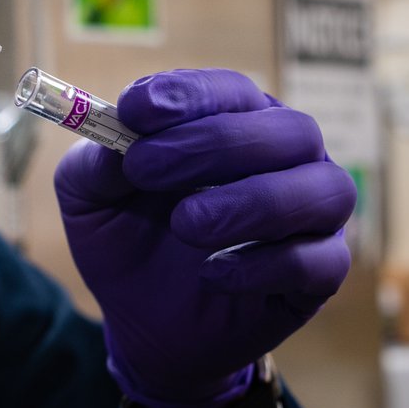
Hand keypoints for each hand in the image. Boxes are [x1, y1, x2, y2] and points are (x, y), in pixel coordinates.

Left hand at [55, 69, 355, 407]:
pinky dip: (263, 265)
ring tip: (185, 225)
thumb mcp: (87, 196)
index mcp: (231, 121)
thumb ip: (95, 162)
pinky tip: (212, 273)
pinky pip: (319, 261)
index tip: (133, 111)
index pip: (229, 90)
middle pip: (287, 130)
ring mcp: (311, 215)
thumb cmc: (123, 234)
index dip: (186, 95)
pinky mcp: (318, 275)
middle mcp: (285, 157)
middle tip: (145, 169)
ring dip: (247, 202)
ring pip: (322, 188)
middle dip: (211, 144)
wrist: (140, 317)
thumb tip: (118, 141)